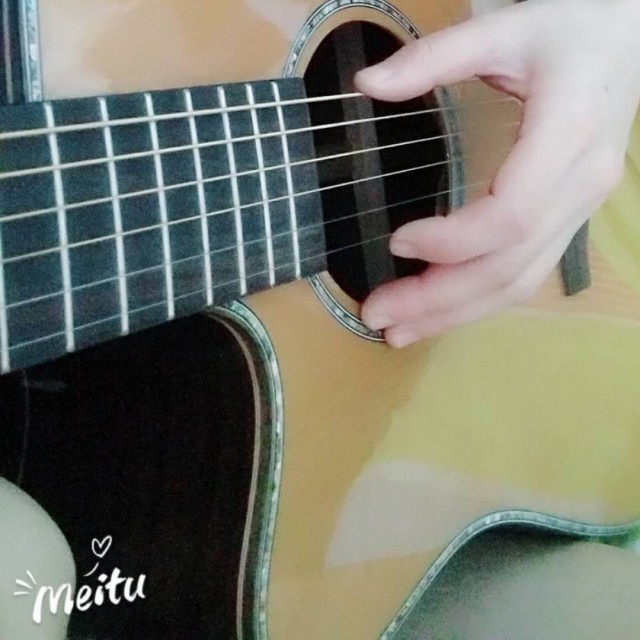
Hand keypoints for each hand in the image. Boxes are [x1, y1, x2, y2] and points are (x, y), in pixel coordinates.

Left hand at [355, 0, 639, 347]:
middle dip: (439, 298)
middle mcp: (581, 186)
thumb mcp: (501, 28)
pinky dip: (479, 300)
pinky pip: (525, 274)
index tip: (396, 240)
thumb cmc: (569, 29)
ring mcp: (581, 209)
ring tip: (399, 331)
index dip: (452, 239)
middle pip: (509, 265)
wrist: (629, 36)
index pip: (511, 215)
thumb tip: (365, 84)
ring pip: (519, 282)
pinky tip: (440, 312)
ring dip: (454, 313)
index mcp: (567, 135)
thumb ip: (433, 57)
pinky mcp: (569, 220)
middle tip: (377, 315)